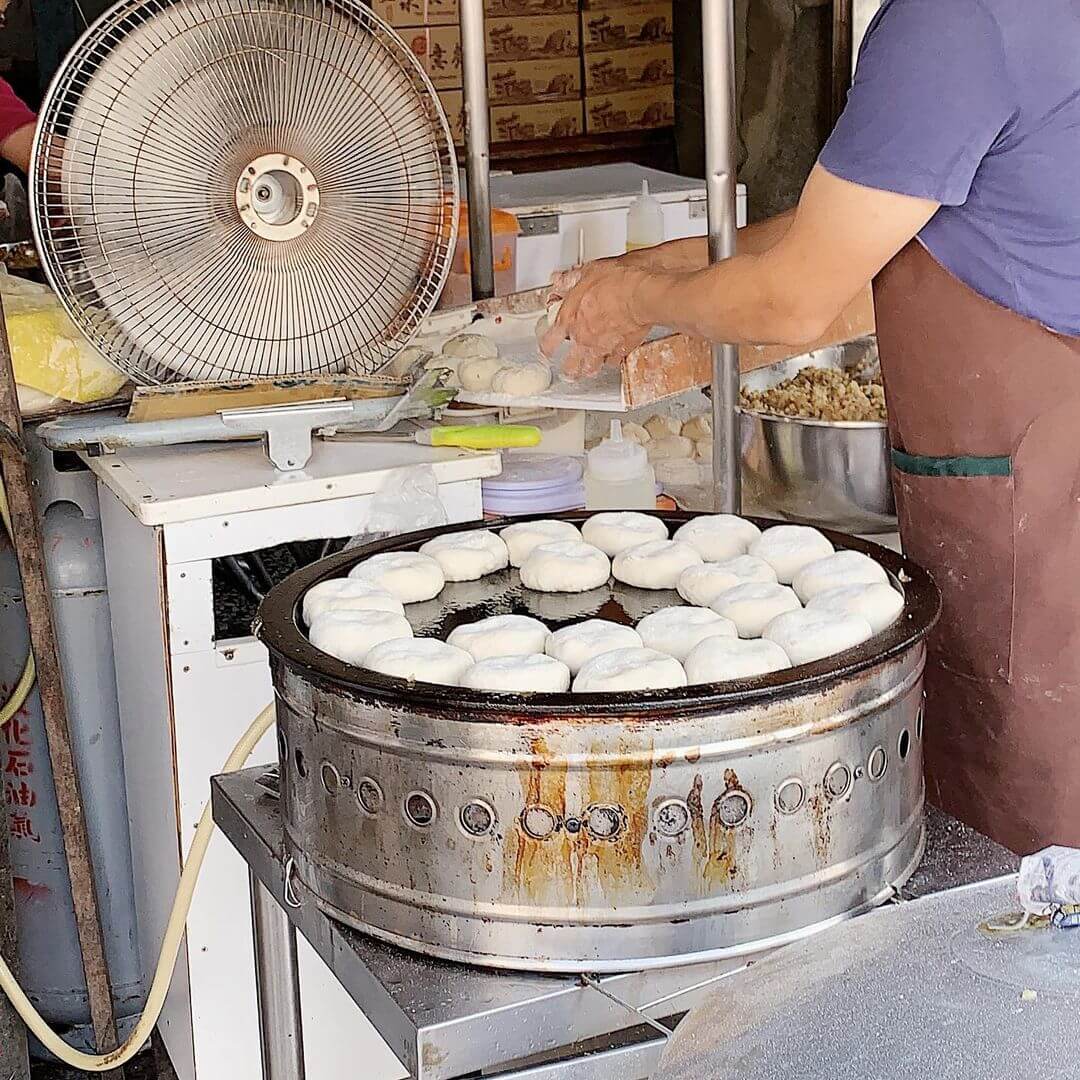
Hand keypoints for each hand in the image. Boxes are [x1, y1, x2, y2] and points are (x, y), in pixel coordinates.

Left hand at [541, 260, 652, 379]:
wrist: (640, 295)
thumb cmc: (616, 283)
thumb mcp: (588, 273)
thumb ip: (571, 280)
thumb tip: (559, 279)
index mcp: (569, 319)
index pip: (550, 340)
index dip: (546, 347)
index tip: (546, 350)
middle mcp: (583, 338)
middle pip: (570, 363)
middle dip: (567, 368)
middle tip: (567, 371)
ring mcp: (602, 347)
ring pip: (591, 367)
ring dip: (587, 370)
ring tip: (586, 373)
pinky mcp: (622, 351)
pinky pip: (614, 361)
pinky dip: (612, 361)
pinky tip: (612, 359)